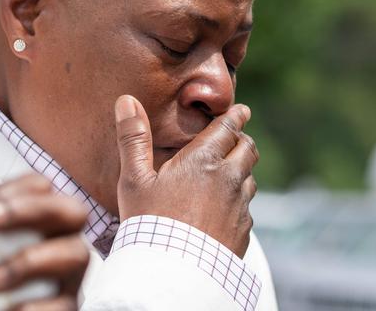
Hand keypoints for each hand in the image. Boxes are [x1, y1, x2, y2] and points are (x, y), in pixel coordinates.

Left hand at [0, 173, 89, 310]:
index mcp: (38, 223)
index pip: (41, 187)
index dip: (14, 190)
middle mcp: (61, 244)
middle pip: (73, 211)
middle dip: (33, 209)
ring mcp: (69, 279)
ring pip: (76, 254)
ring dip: (30, 261)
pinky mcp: (67, 310)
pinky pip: (64, 304)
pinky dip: (34, 306)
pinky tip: (7, 309)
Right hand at [114, 95, 258, 256]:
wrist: (173, 274)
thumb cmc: (150, 223)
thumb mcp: (134, 179)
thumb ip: (133, 138)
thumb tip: (126, 100)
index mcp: (204, 160)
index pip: (229, 129)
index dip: (237, 116)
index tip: (242, 110)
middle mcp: (228, 179)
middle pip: (247, 150)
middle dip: (242, 140)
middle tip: (237, 137)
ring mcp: (239, 207)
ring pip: (249, 179)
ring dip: (241, 171)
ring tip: (229, 172)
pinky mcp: (243, 232)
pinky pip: (247, 208)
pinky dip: (239, 200)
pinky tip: (225, 207)